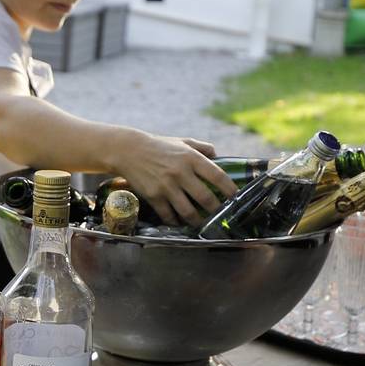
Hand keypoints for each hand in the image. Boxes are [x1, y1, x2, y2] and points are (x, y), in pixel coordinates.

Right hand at [112, 132, 237, 226]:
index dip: (230, 190)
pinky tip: (180, 223)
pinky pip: (169, 215)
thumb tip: (219, 157)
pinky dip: (176, 222)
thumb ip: (203, 147)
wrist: (129, 151)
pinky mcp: (154, 196)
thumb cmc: (159, 146)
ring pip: (188, 212)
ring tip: (202, 224)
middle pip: (206, 199)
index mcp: (191, 158)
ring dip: (198, 221)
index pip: (218, 176)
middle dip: (217, 211)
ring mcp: (167, 186)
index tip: (236, 198)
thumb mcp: (182, 141)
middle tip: (221, 216)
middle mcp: (181, 172)